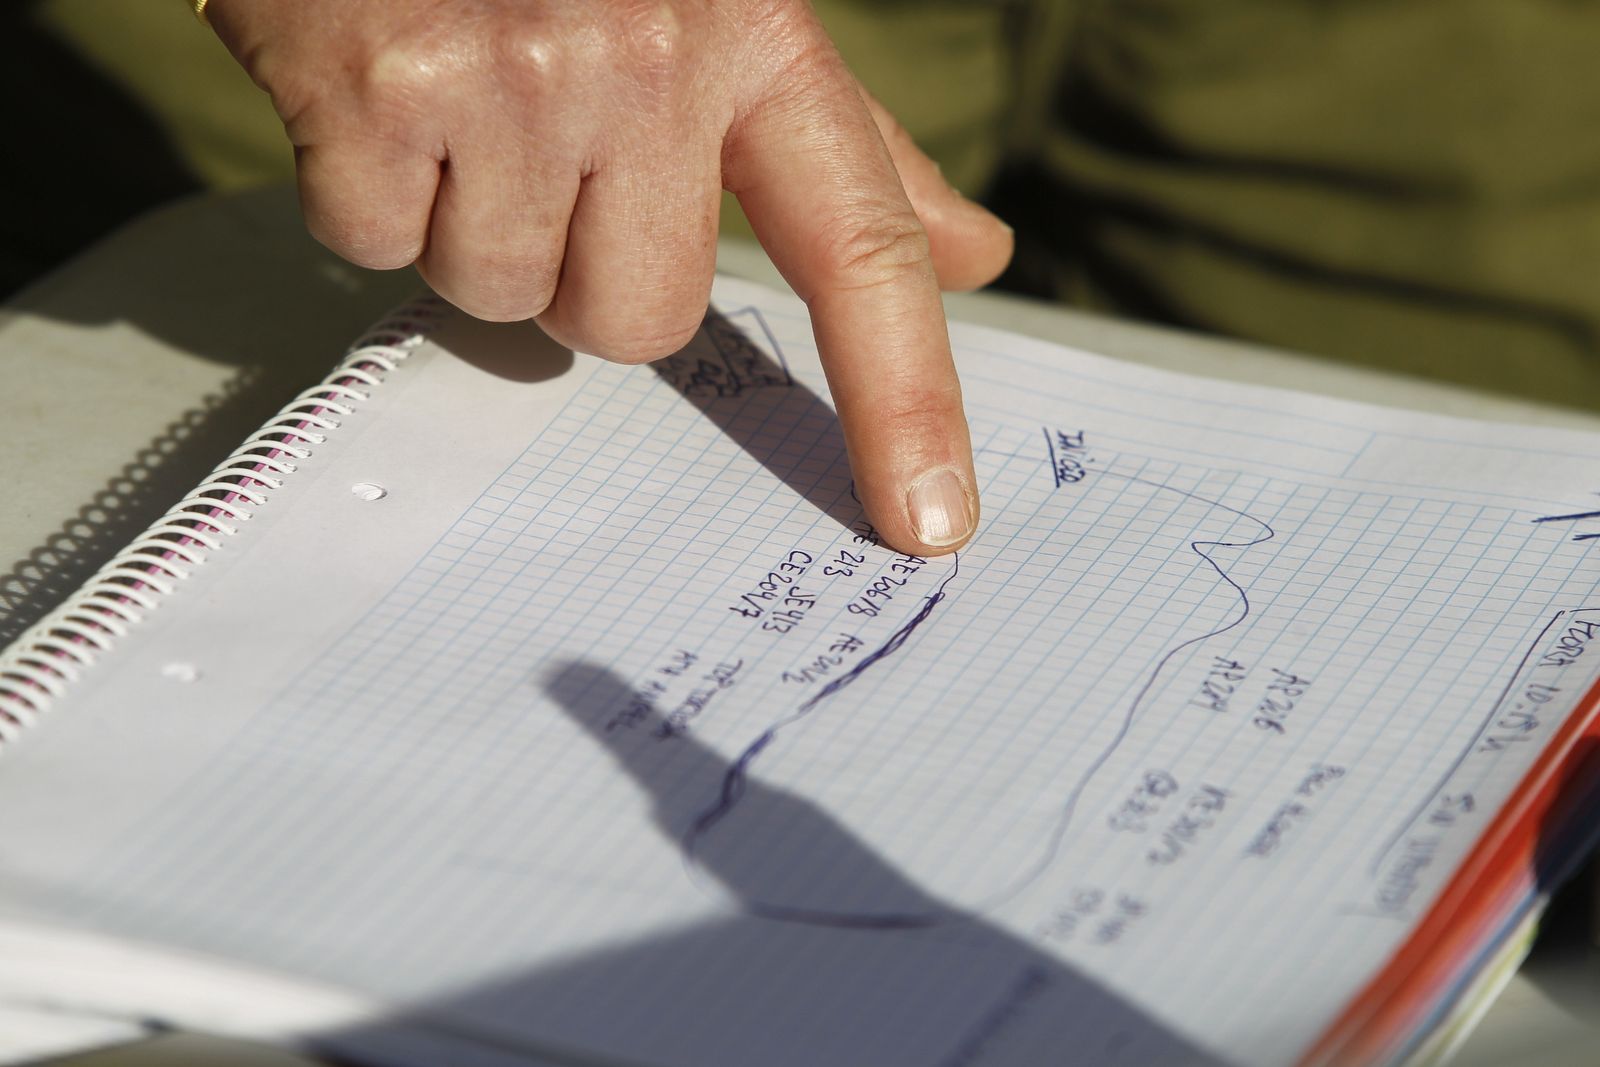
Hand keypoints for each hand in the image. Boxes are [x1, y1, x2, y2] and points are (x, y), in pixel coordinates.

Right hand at [205, 0, 1012, 554]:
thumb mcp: (735, 10)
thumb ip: (855, 149)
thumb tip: (974, 254)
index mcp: (757, 40)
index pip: (862, 249)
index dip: (904, 400)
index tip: (930, 523)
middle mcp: (649, 63)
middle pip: (638, 322)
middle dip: (584, 276)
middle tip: (546, 159)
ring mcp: (510, 79)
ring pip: (502, 297)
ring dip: (471, 228)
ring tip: (460, 101)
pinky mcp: (374, 91)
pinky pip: (374, 246)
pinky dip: (365, 191)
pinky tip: (378, 91)